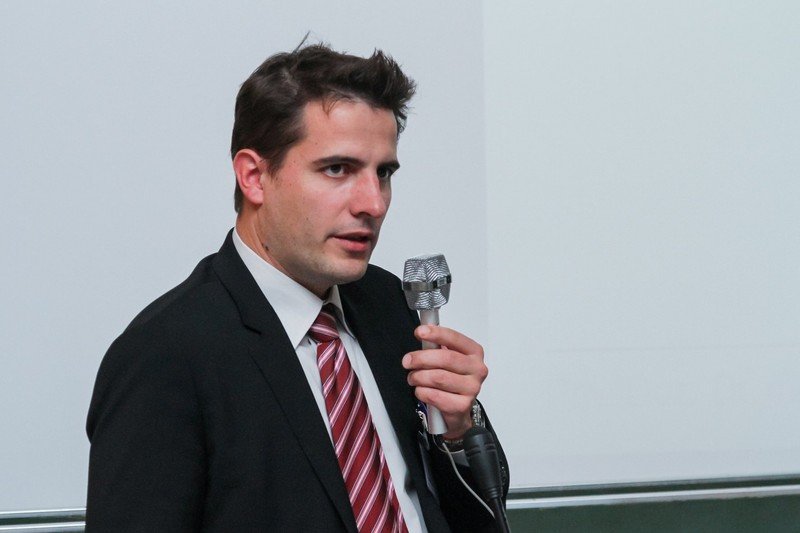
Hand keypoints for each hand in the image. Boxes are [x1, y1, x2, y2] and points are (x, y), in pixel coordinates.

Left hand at [402, 325, 487, 439]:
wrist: (458, 408)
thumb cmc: (452, 379)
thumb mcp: (448, 358)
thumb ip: (437, 345)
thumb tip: (424, 332)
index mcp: (474, 352)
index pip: (455, 339)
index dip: (436, 334)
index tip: (420, 332)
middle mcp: (477, 369)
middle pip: (446, 358)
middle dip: (421, 358)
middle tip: (407, 361)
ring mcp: (472, 388)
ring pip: (439, 378)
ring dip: (419, 377)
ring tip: (413, 378)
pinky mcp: (462, 405)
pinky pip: (435, 396)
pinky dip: (422, 392)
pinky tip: (421, 390)